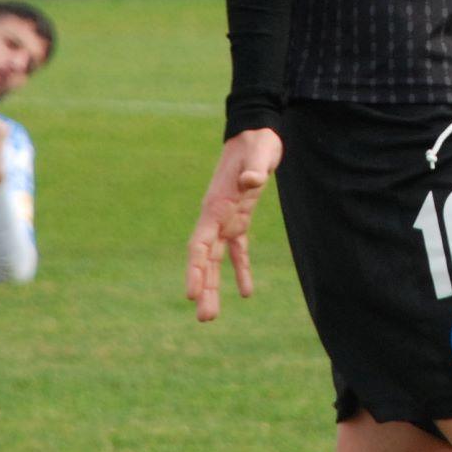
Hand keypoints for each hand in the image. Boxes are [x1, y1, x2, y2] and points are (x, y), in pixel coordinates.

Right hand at [186, 128, 282, 322]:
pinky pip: (237, 249)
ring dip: (214, 286)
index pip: (199, 245)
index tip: (192, 294)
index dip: (194, 270)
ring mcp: (226, 218)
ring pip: (216, 259)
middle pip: (204, 259)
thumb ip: (254, 169)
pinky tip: (247, 293)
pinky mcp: (240, 217)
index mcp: (215, 206)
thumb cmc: (257, 143)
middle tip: (204, 318)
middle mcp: (216, 216)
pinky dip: (241, 269)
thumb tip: (252, 182)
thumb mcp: (259, 154)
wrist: (257, 132)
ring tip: (211, 316)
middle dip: (203, 288)